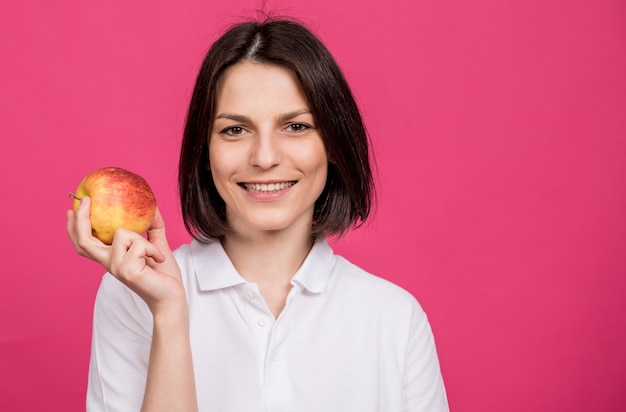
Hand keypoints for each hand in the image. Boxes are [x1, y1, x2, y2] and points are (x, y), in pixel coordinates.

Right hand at [67, 196, 185, 314]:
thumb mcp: (156, 245)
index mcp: (112, 258)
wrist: (171, 297)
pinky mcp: (127, 270)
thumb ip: (152, 227)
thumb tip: (152, 207)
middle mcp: (109, 264)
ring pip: (121, 233)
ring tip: (154, 254)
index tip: (73, 208)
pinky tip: (158, 260)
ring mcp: (116, 268)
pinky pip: (139, 244)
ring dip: (143, 239)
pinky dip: (152, 248)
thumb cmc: (163, 275)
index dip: (75, 227)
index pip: (85, 244)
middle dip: (80, 219)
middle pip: (84, 241)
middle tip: (86, 200)